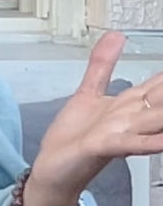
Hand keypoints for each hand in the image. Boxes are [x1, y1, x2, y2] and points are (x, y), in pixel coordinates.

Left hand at [30, 31, 162, 205]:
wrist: (54, 171)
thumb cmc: (73, 137)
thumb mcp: (88, 92)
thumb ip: (103, 64)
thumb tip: (117, 35)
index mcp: (128, 105)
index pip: (159, 84)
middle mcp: (129, 119)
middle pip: (161, 101)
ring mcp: (119, 134)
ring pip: (153, 120)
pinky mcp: (102, 147)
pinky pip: (129, 143)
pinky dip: (146, 142)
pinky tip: (161, 140)